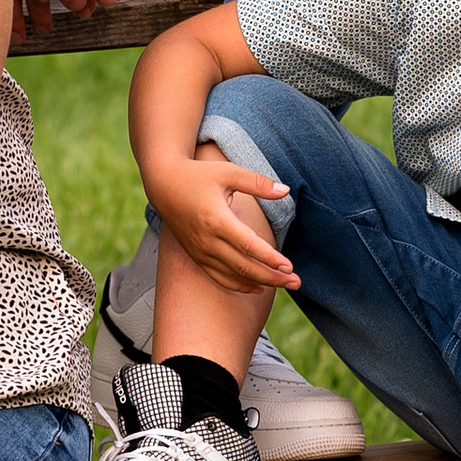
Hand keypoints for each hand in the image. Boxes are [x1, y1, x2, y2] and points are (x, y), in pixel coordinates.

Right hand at [146, 151, 300, 298]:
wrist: (163, 184)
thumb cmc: (199, 175)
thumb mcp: (228, 172)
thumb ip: (257, 183)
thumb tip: (285, 190)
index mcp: (216, 219)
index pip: (248, 246)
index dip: (270, 258)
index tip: (290, 267)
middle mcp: (207, 240)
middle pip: (244, 266)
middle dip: (272, 277)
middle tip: (296, 282)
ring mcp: (200, 251)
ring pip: (233, 275)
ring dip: (260, 283)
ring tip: (285, 285)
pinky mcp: (196, 255)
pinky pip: (219, 277)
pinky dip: (239, 285)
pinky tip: (257, 288)